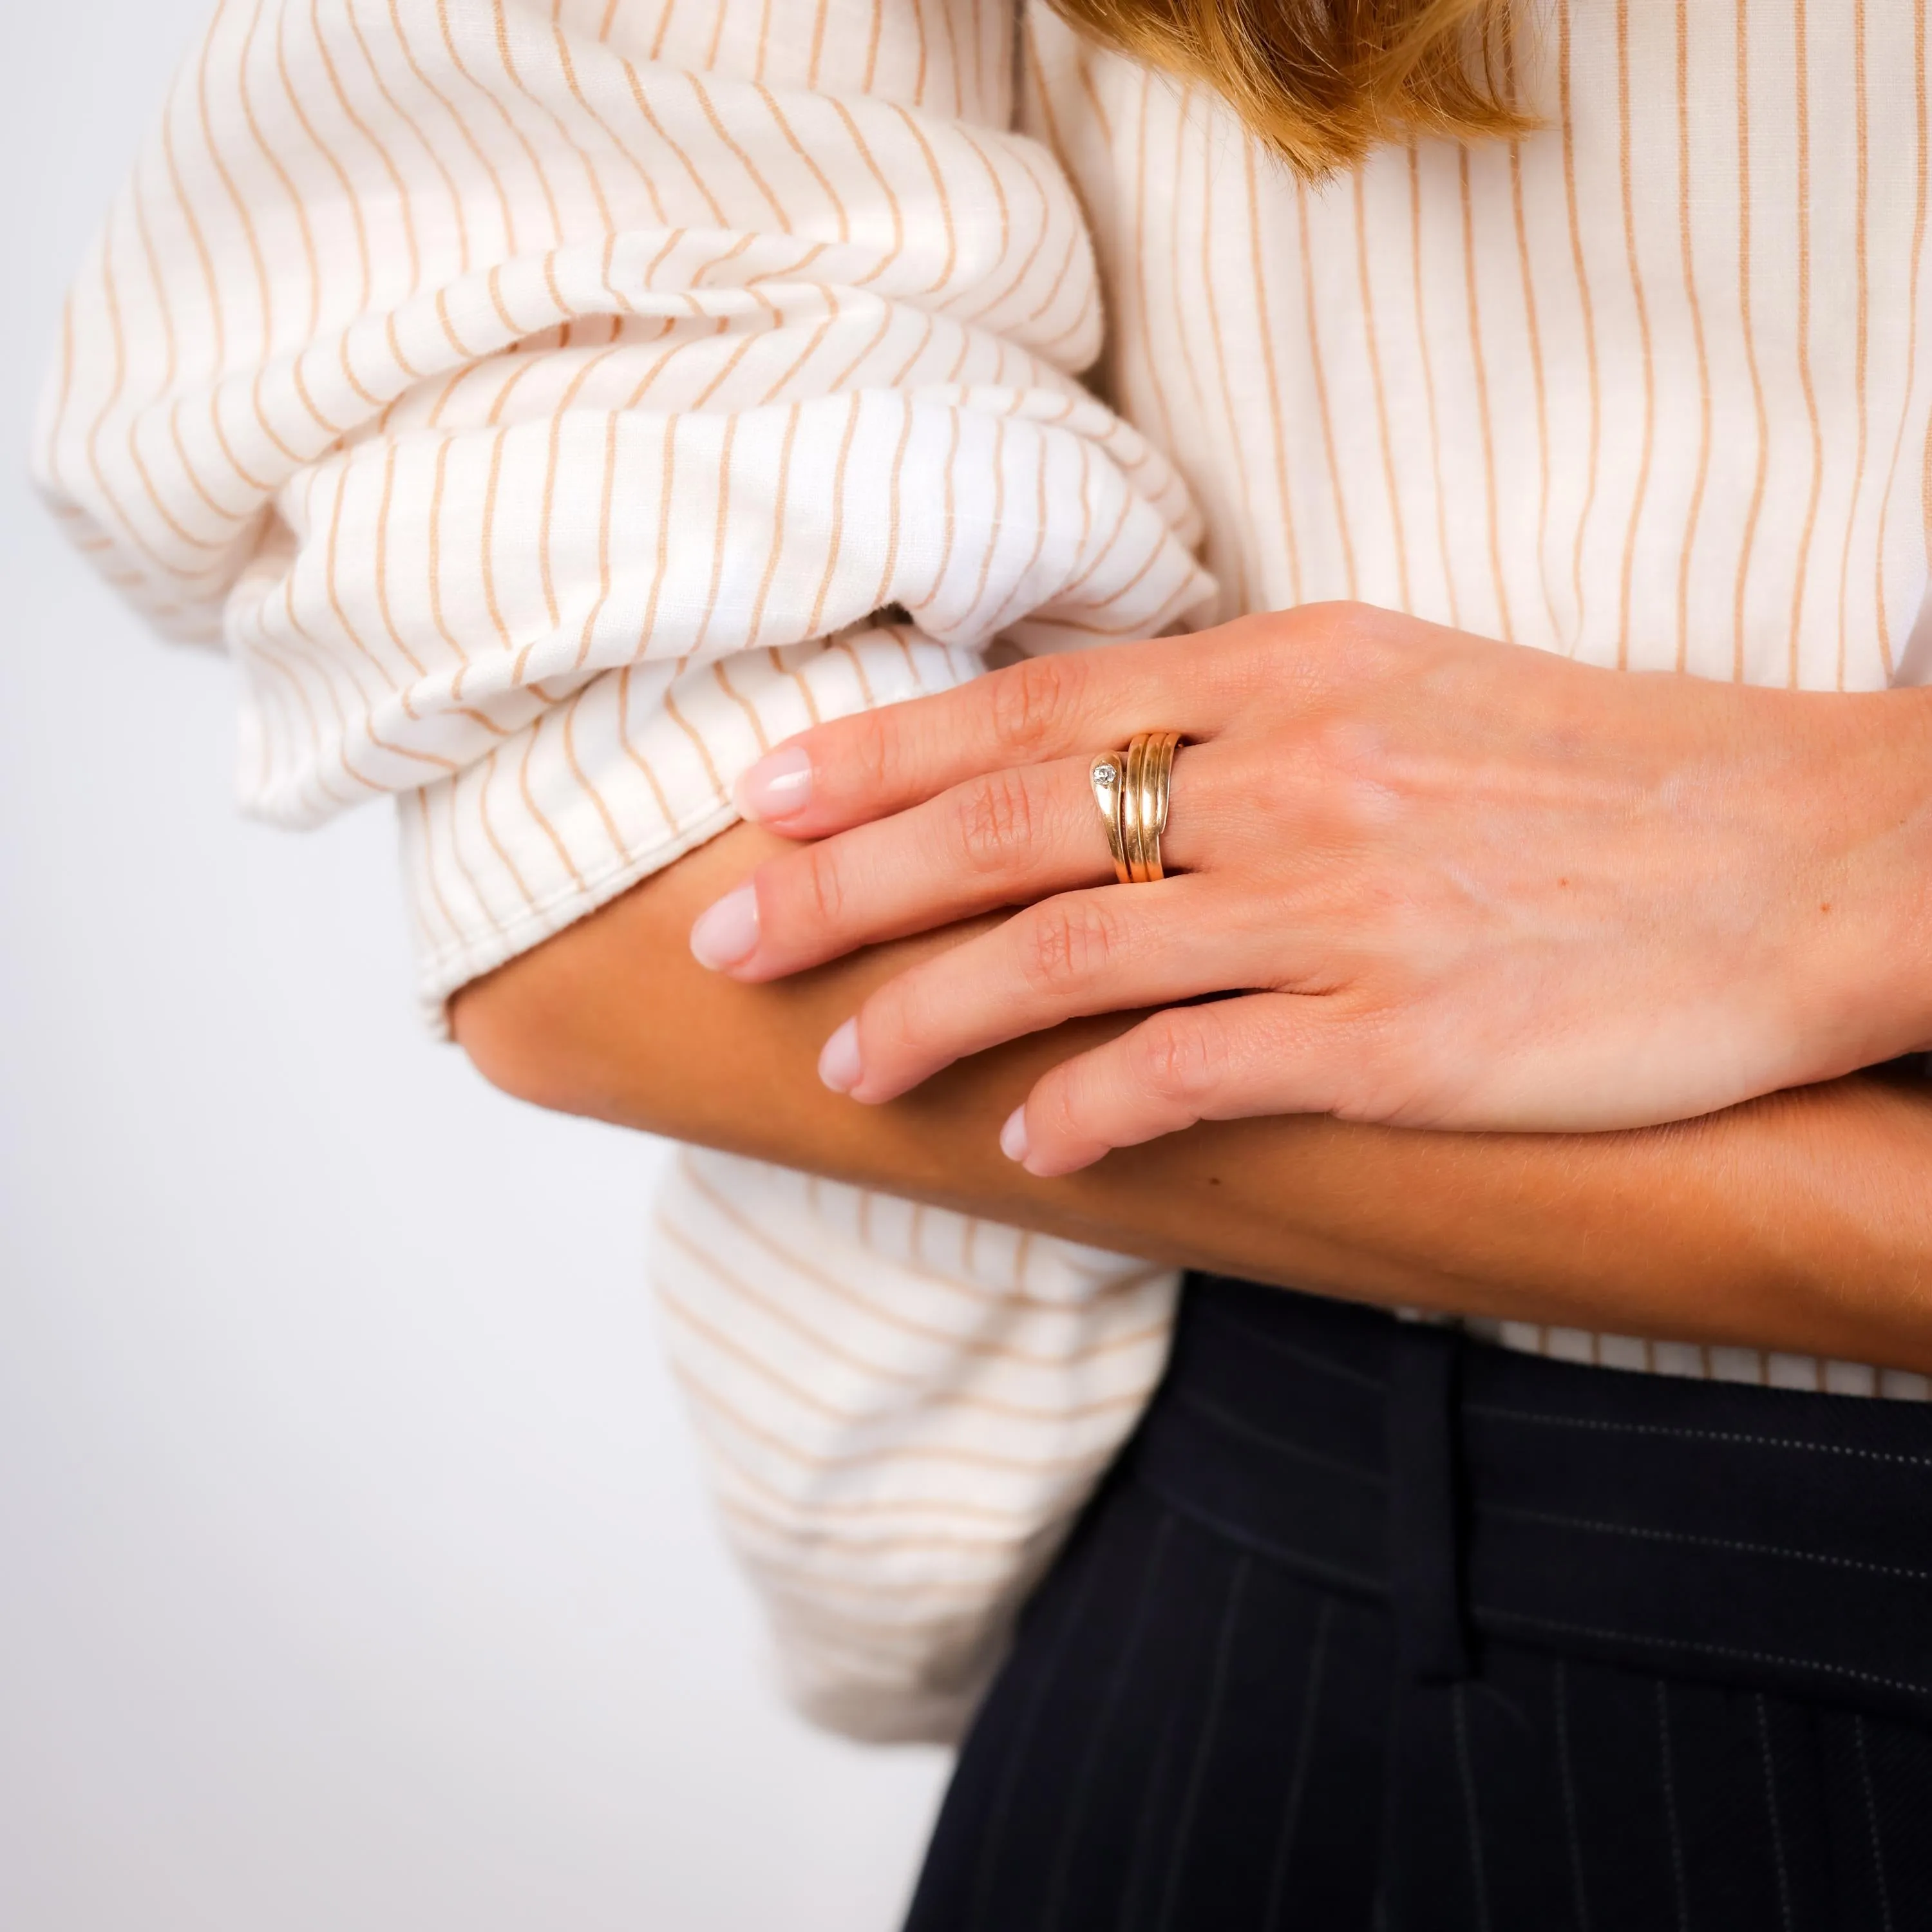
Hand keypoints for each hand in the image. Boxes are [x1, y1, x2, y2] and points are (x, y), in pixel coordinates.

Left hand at [687, 603, 1931, 1174]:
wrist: (1813, 852)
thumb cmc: (1611, 772)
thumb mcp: (1413, 685)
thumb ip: (1253, 714)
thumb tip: (1102, 748)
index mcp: (1291, 674)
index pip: (1031, 705)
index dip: (879, 755)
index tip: (761, 797)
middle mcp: (1292, 776)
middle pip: (1007, 822)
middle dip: (843, 885)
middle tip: (727, 939)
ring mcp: (1339, 905)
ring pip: (1069, 951)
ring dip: (931, 1012)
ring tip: (842, 1066)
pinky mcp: (1396, 1033)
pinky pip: (1192, 1070)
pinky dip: (1087, 1110)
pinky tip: (1024, 1145)